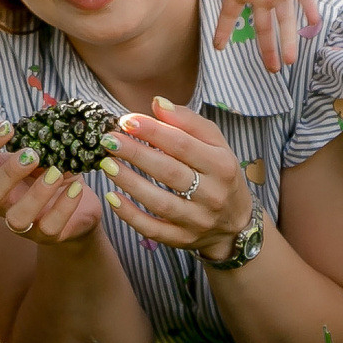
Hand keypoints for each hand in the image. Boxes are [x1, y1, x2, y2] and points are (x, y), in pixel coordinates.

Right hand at [0, 121, 106, 244]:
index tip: (7, 126)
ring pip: (17, 217)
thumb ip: (41, 142)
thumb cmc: (53, 174)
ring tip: (56, 173)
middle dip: (9, 172)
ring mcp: (22, 222)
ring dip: (37, 194)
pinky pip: (50, 226)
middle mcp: (2, 200)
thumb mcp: (45, 155)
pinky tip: (76, 188)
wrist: (78, 208)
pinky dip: (64, 207)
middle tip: (31, 154)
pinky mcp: (45, 236)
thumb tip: (51, 122)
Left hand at [98, 98, 254, 263]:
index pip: (183, 145)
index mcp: (221, 165)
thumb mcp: (215, 144)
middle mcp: (212, 195)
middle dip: (136, 153)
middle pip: (169, 171)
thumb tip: (157, 103)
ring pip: (159, 202)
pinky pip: (153, 230)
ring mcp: (198, 220)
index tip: (127, 120)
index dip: (153, 131)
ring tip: (107, 164)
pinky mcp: (183, 239)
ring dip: (129, 182)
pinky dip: (130, 215)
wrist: (235, 223)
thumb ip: (188, 121)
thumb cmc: (219, 173)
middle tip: (109, 140)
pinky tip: (112, 197)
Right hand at [178, 0, 319, 72]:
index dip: (223, 29)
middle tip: (271, 70)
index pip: (230, 13)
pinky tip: (313, 24)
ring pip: (284, 20)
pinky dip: (308, 9)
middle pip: (264, 27)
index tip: (217, 48)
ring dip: (287, 39)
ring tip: (289, 61)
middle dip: (267, 48)